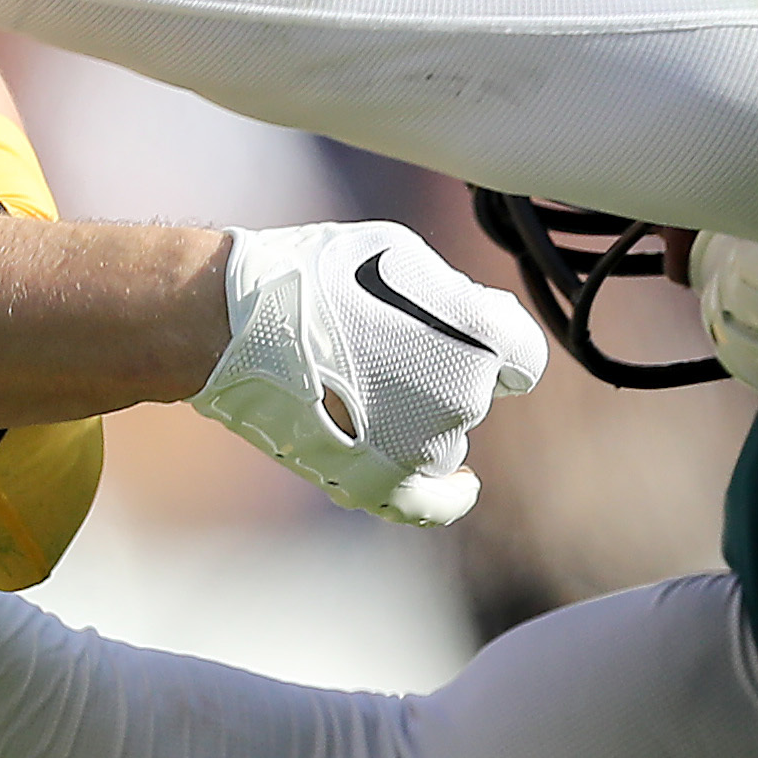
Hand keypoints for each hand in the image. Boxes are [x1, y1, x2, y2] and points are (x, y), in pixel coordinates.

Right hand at [196, 224, 543, 526]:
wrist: (235, 324)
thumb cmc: (312, 277)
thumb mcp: (401, 254)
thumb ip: (455, 297)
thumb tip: (478, 324)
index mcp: (480, 336)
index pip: (522, 357)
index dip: (493, 342)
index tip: (462, 332)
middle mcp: (466, 397)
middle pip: (475, 393)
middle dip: (440, 368)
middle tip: (373, 340)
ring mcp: (426, 446)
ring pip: (444, 437)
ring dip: (416, 415)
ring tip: (352, 379)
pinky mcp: (383, 482)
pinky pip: (433, 503)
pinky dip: (448, 495)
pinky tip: (462, 487)